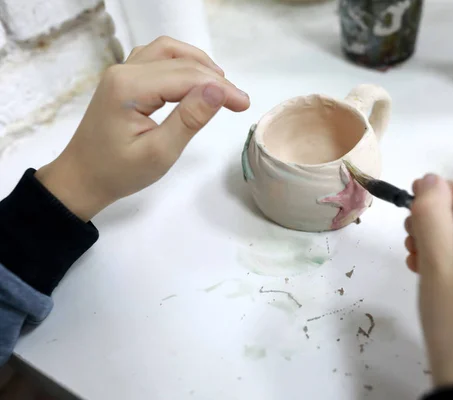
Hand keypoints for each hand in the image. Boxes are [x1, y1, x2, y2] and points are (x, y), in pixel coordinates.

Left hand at [35, 36, 249, 220]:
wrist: (82, 178)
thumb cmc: (119, 173)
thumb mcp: (159, 153)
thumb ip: (189, 119)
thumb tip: (218, 90)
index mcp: (129, 87)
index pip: (186, 76)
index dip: (219, 87)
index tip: (245, 105)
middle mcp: (124, 70)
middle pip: (179, 61)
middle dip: (214, 78)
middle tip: (238, 101)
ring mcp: (122, 72)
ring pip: (168, 52)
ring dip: (198, 65)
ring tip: (220, 88)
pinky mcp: (124, 79)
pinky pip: (157, 58)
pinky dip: (181, 64)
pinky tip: (195, 81)